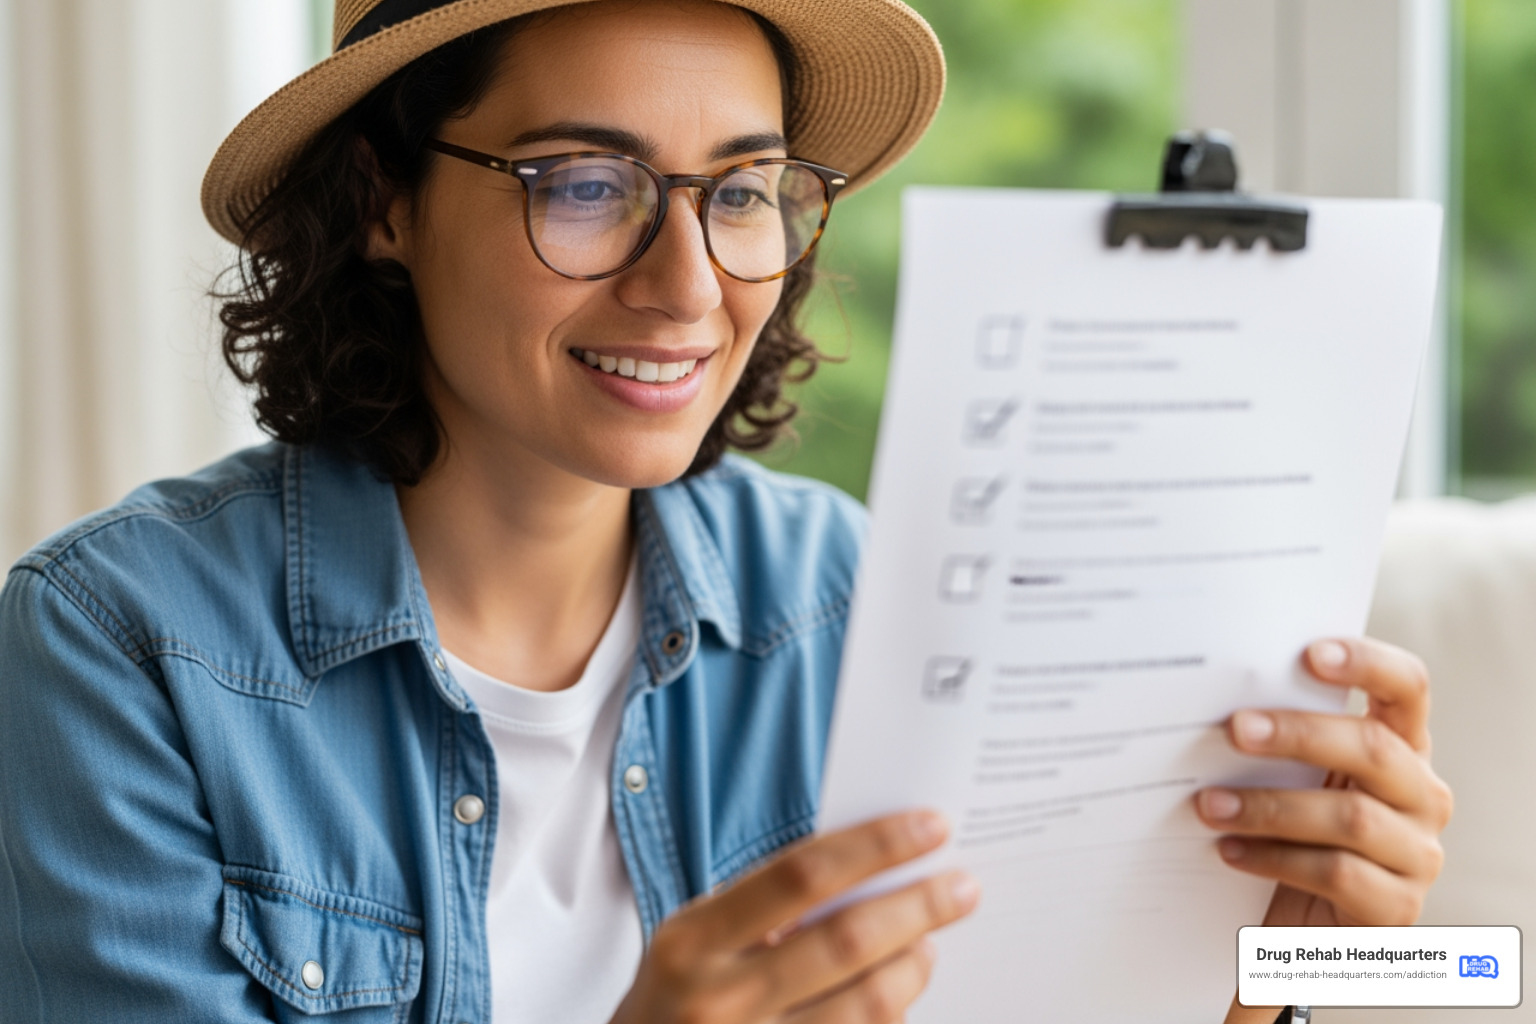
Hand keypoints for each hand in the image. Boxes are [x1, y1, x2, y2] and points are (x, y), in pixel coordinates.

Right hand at [609, 810, 979, 1023]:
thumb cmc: (677, 997)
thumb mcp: (694, 942)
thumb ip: (765, 906)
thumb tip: (870, 864)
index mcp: (693, 938)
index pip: (802, 873)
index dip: (875, 845)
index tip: (930, 825)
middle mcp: (719, 996)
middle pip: (847, 940)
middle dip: (919, 906)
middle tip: (963, 886)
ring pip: (868, 1004)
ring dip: (915, 966)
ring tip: (930, 943)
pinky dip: (892, 1015)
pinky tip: (899, 995)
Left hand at [1197, 637, 1453, 927]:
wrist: (1297, 923)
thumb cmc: (1288, 829)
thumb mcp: (1288, 775)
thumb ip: (1276, 738)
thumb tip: (1213, 694)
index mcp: (1401, 745)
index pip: (1408, 688)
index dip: (1368, 664)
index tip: (1310, 653)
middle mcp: (1422, 793)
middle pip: (1374, 749)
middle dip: (1298, 734)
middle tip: (1235, 728)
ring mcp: (1418, 852)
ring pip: (1352, 817)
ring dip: (1270, 807)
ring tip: (1209, 805)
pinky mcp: (1398, 907)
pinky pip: (1338, 873)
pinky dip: (1275, 859)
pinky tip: (1229, 851)